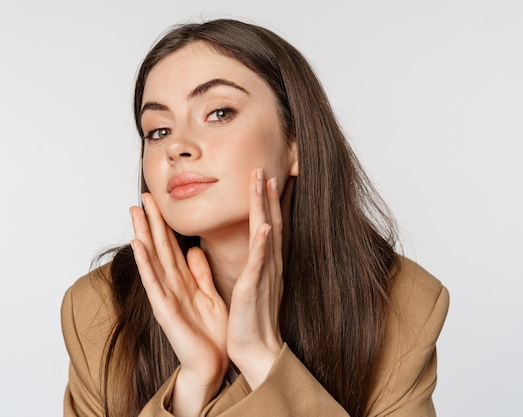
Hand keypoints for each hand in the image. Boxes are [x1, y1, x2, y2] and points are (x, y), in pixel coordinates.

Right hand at [130, 193, 227, 414]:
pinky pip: (154, 282)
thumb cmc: (210, 333)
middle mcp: (171, 285)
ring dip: (143, 234)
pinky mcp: (165, 310)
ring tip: (134, 212)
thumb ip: (201, 273)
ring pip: (153, 259)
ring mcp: (165, 296)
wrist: (212, 363)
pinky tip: (138, 245)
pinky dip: (145, 263)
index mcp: (183, 281)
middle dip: (151, 221)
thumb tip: (194, 249)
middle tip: (143, 196)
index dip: (165, 223)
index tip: (159, 201)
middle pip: (160, 247)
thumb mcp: (208, 294)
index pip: (172, 246)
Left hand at [226, 168, 284, 388]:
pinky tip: (266, 225)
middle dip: (266, 194)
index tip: (262, 178)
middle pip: (270, 221)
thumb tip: (251, 247)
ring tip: (263, 181)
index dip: (266, 201)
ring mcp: (265, 274)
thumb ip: (253, 263)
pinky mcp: (255, 288)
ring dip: (265, 206)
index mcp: (266, 263)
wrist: (257, 350)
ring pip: (267, 233)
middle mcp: (270, 264)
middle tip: (262, 167)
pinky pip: (260, 262)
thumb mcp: (252, 285)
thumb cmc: (252, 320)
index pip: (268, 225)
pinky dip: (264, 242)